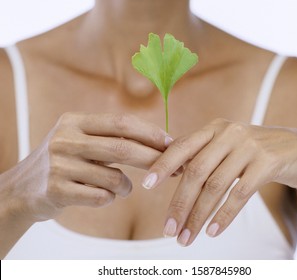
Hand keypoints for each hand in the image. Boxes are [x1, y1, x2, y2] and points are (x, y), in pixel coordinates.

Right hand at [4, 112, 170, 221]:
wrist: (22, 188)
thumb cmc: (64, 162)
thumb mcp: (80, 140)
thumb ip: (111, 138)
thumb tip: (159, 142)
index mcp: (74, 121)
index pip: (121, 123)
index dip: (150, 133)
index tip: (170, 143)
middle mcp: (65, 139)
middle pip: (123, 148)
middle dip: (153, 160)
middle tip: (174, 170)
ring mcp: (59, 165)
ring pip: (114, 178)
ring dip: (126, 187)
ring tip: (123, 188)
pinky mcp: (56, 190)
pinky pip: (101, 197)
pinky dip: (109, 198)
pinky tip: (101, 196)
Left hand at [143, 118, 296, 245]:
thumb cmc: (252, 151)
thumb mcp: (226, 145)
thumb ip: (201, 154)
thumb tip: (168, 172)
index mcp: (214, 128)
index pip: (182, 146)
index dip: (162, 165)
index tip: (146, 185)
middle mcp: (229, 134)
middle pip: (196, 172)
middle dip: (179, 203)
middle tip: (168, 229)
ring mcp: (249, 147)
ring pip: (216, 186)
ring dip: (198, 216)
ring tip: (186, 237)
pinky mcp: (267, 163)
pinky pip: (240, 194)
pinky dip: (224, 215)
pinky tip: (212, 231)